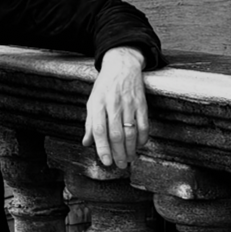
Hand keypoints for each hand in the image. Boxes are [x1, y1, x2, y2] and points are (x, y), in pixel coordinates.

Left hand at [82, 46, 147, 168]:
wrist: (122, 66)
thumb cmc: (104, 86)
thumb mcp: (92, 101)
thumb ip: (90, 123)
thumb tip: (86, 143)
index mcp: (97, 103)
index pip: (99, 130)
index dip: (102, 148)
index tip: (105, 161)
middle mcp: (113, 104)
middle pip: (116, 134)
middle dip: (118, 153)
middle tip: (119, 165)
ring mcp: (129, 104)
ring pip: (131, 132)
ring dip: (130, 149)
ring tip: (128, 160)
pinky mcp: (142, 104)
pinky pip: (144, 125)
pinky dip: (142, 138)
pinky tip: (139, 146)